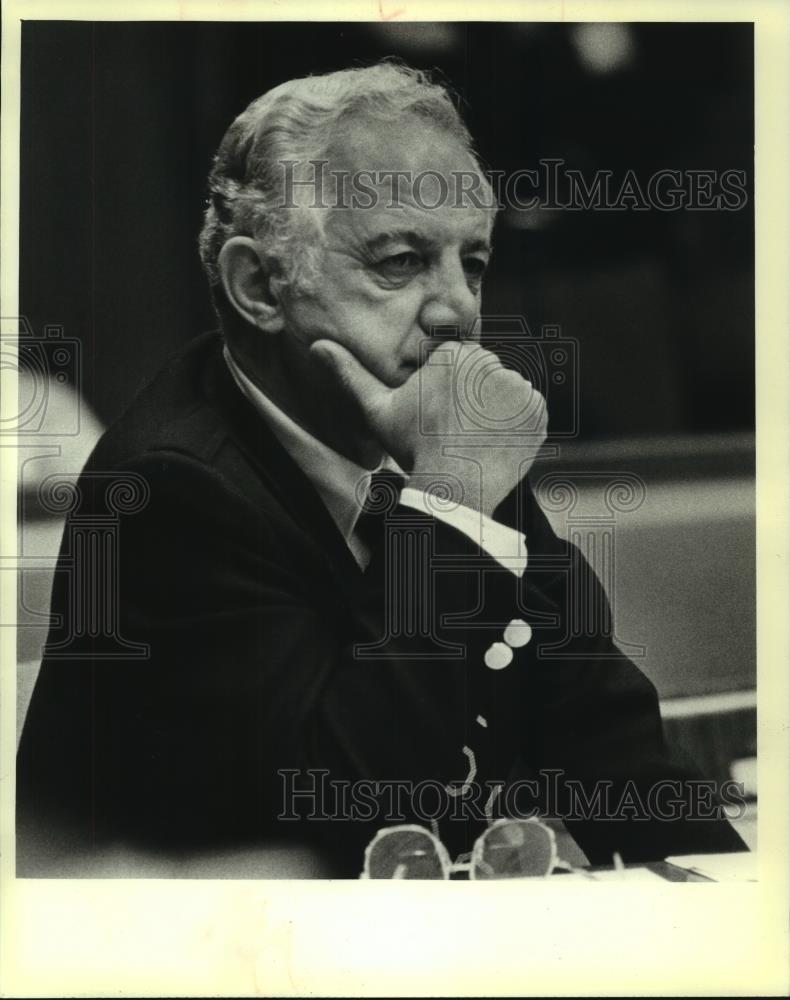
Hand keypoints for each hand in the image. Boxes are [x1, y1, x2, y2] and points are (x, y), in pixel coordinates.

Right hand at [310, 339, 547, 516]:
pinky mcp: (537, 410)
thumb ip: (351, 375)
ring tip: (475, 440)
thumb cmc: (413, 447)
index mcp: (453, 354)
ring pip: (504, 395)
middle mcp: (490, 362)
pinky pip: (527, 411)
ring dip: (494, 413)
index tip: (438, 420)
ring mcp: (517, 386)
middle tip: (456, 433)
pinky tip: (494, 443)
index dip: (445, 396)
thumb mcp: (377, 410)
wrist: (453, 487)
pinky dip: (516, 426)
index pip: (456, 368)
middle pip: (481, 378)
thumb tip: (317, 346)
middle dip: (471, 401)